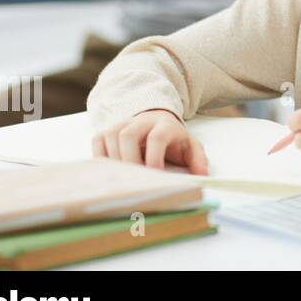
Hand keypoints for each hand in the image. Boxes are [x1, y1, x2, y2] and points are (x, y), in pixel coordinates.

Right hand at [92, 109, 208, 173]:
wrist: (158, 122)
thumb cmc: (174, 141)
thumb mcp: (190, 147)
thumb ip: (198, 160)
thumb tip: (203, 175)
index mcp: (165, 125)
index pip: (157, 138)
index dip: (154, 159)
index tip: (154, 177)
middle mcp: (142, 121)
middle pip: (128, 135)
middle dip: (129, 160)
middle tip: (134, 180)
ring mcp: (123, 123)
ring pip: (111, 135)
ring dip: (114, 160)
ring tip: (123, 178)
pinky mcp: (108, 129)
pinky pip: (98, 140)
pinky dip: (101, 157)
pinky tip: (110, 171)